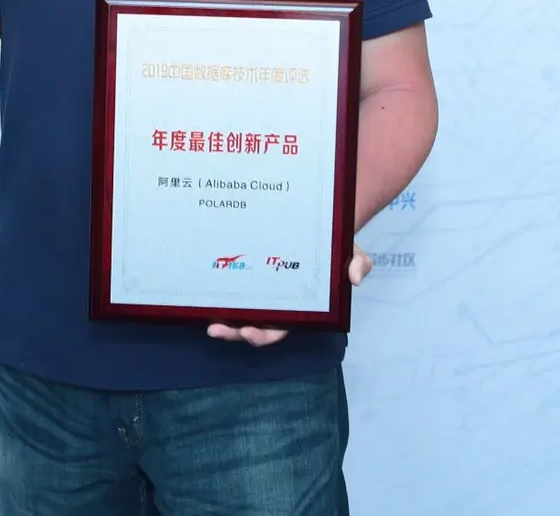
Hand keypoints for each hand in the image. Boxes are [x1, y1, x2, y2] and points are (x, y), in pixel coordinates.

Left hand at [207, 244, 373, 347]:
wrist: (320, 225)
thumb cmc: (335, 246)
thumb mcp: (352, 253)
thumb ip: (358, 264)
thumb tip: (355, 277)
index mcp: (298, 307)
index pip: (279, 327)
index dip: (264, 334)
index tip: (250, 332)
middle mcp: (276, 304)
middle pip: (253, 326)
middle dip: (235, 333)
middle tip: (218, 329)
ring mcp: (259, 292)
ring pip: (238, 313)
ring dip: (223, 322)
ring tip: (208, 322)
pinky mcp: (247, 276)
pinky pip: (230, 291)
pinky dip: (217, 297)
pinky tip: (200, 296)